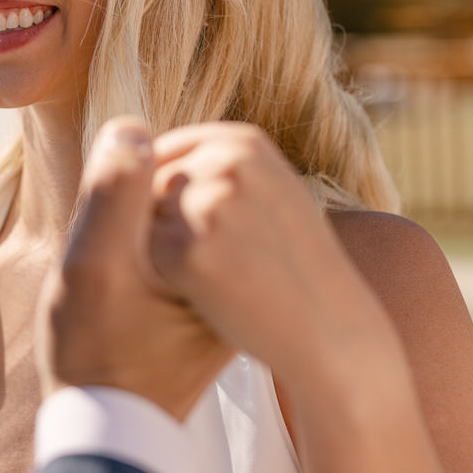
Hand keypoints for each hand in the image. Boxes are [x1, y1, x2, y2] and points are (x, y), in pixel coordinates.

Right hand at [38, 117, 233, 420]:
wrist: (112, 428)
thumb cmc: (96, 350)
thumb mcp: (93, 266)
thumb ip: (113, 193)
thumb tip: (135, 126)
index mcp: (222, 248)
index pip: (166, 174)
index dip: (117, 205)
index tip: (110, 262)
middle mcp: (244, 262)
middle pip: (178, 194)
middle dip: (132, 221)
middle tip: (117, 281)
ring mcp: (234, 281)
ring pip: (179, 220)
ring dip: (138, 239)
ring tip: (125, 293)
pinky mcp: (219, 297)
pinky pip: (184, 250)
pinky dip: (152, 260)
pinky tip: (135, 298)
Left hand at [147, 122, 380, 380]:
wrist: (330, 329)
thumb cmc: (296, 267)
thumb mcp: (272, 191)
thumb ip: (222, 165)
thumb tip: (153, 149)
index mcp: (243, 142)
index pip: (162, 152)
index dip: (163, 197)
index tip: (193, 230)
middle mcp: (224, 162)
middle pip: (148, 186)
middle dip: (163, 223)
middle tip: (218, 259)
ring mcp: (206, 203)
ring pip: (143, 220)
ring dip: (163, 248)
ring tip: (219, 273)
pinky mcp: (187, 248)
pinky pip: (145, 255)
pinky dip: (165, 278)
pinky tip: (209, 293)